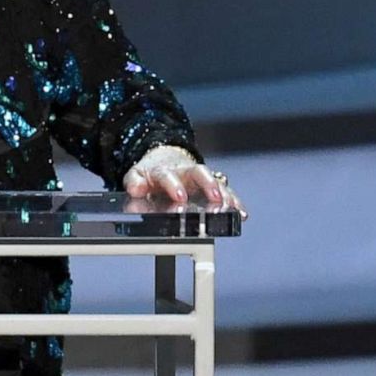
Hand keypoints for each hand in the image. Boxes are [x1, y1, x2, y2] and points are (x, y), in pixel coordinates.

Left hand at [122, 145, 247, 218]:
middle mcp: (186, 172)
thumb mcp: (136, 176)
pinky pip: (227, 193)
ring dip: (225, 195)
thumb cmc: (151, 174)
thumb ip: (134, 183)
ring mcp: (202, 179)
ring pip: (217, 183)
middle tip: (215, 198)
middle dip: (209, 185)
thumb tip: (135, 189)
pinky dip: (235, 203)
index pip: (169, 176)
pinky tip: (241, 214)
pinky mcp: (214, 187)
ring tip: (231, 208)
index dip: (175, 185)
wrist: (164, 161)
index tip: (180, 197)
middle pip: (200, 173)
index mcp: (165, 170)